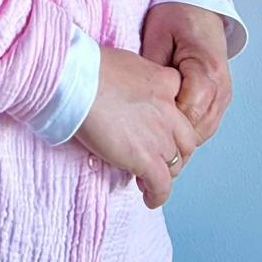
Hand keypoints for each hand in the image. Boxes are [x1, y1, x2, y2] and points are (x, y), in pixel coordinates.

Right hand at [75, 46, 196, 209]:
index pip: (181, 102)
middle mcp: (168, 110)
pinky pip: (162, 185)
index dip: (171, 118)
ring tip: (149, 179)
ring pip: (176, 163)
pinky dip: (158, 195)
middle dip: (176, 150)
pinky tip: (149, 198)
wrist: (76, 81)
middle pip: (185, 138)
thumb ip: (136, 80)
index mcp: (162, 81)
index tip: (158, 125)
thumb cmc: (88, 68)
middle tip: (158, 156)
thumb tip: (126, 90)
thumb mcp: (123, 63)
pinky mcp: (147, 159)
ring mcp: (160, 136)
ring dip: (166, 172)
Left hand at [141, 1, 231, 144]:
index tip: (140, 132)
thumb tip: (140, 100)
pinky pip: (206, 123)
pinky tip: (167, 130)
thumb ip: (152, 70)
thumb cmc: (176, 14)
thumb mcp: (157, 35)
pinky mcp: (220, 96)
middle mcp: (221, 88)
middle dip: (171, 139)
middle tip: (142, 144)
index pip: (186, 114)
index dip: (164, 126)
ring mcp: (224, 94)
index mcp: (206, 72)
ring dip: (180, 138)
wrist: (199, 2)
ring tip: (153, 142)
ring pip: (203, 131)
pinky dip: (188, 129)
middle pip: (197, 129)